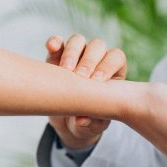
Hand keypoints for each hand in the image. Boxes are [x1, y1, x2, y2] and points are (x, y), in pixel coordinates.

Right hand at [46, 34, 126, 149]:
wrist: (67, 121)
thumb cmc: (87, 121)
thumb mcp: (92, 126)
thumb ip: (91, 124)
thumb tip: (82, 120)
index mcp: (113, 72)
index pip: (115, 58)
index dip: (108, 66)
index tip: (97, 82)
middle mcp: (96, 58)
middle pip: (97, 46)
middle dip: (89, 60)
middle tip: (80, 77)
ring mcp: (76, 55)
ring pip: (77, 41)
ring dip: (72, 52)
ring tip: (65, 70)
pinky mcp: (56, 56)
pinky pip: (57, 44)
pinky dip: (54, 43)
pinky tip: (51, 47)